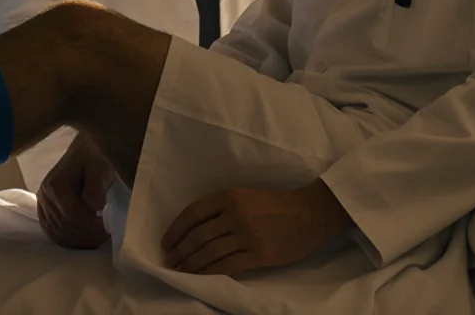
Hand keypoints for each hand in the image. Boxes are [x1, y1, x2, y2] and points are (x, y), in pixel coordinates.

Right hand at [36, 134, 114, 248]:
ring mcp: (42, 206)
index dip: (90, 225)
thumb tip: (95, 206)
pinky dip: (70, 241)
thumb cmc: (93, 161)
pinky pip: (54, 234)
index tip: (107, 228)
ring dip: (80, 241)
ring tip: (98, 239)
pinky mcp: (44, 213)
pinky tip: (86, 240)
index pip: (72, 214)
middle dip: (87, 235)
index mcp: (55, 185)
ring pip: (58, 233)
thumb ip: (97, 185)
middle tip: (106, 236)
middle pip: (64, 226)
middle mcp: (44, 196)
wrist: (82, 157)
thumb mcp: (100, 167)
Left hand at [162, 180, 352, 275]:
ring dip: (191, 265)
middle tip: (170, 262)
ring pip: (209, 253)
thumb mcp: (246, 195)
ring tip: (180, 272)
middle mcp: (235, 214)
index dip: (175, 230)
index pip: (193, 213)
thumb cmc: (275, 204)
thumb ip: (222, 208)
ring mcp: (247, 235)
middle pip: (197, 236)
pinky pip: (227, 266)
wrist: (308, 213)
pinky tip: (200, 278)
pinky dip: (209, 273)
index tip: (166, 243)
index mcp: (229, 195)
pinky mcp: (258, 254)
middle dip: (180, 252)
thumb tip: (193, 229)